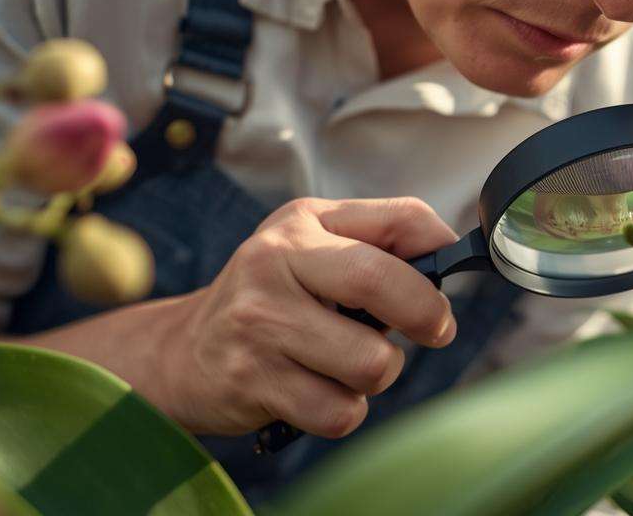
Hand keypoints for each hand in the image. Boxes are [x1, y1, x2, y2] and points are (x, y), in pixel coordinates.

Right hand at [155, 197, 458, 437]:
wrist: (182, 352)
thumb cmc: (269, 294)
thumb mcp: (313, 241)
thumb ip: (380, 235)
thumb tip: (448, 247)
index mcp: (302, 225)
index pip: (399, 221)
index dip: (441, 253)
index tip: (449, 281)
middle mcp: (273, 265)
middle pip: (380, 283)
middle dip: (425, 316)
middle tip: (433, 330)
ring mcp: (260, 325)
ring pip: (371, 362)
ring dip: (377, 373)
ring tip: (349, 362)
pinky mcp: (253, 381)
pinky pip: (340, 411)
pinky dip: (344, 410)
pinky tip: (319, 390)